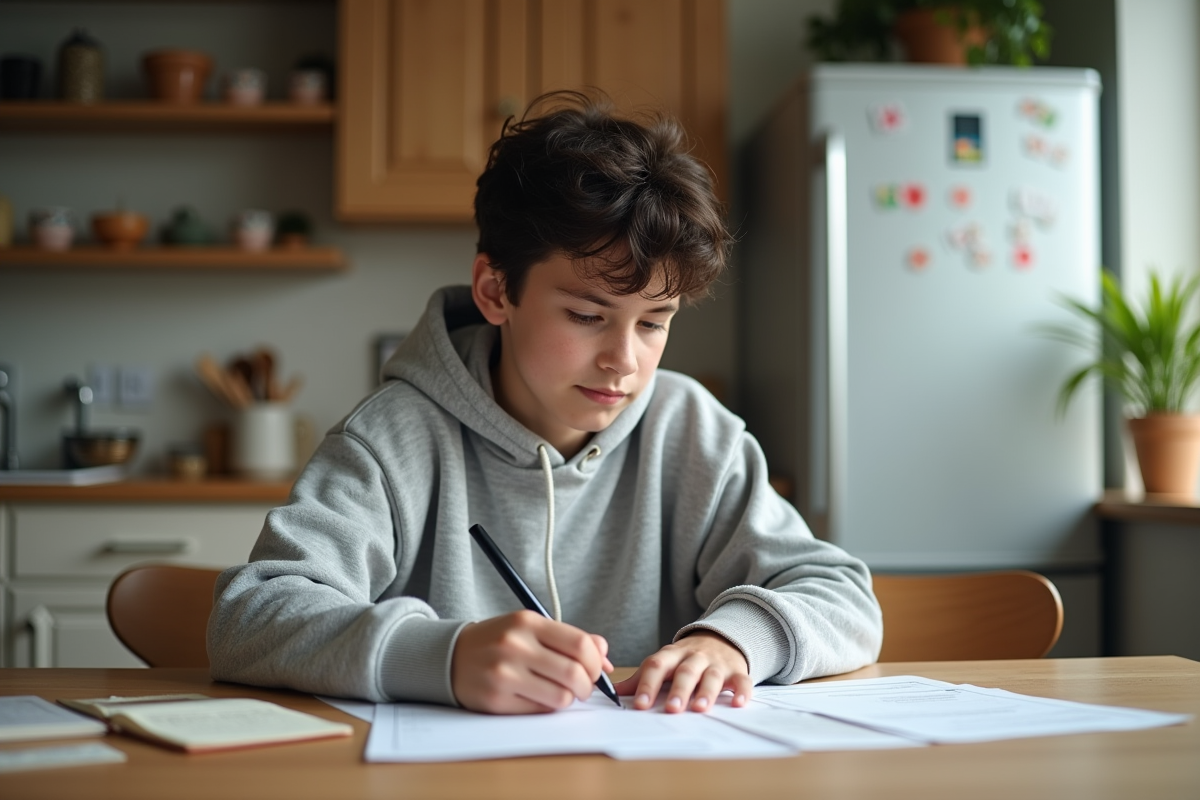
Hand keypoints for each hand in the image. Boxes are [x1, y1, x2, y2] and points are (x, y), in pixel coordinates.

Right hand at [450, 610, 613, 713]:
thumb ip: (569, 638)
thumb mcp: (531, 628)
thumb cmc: (499, 641)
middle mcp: (515, 646)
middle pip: (574, 673)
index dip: (597, 662)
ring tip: (561, 692)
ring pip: (560, 697)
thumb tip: (605, 658)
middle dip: (587, 686)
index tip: (595, 669)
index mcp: (528, 622)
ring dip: (568, 699)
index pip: (580, 645)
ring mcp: (504, 674)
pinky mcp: (496, 699)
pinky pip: (539, 710)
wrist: (451, 656)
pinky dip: (547, 706)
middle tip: (583, 686)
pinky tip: (538, 696)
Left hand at [614, 631, 752, 712]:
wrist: (721, 639)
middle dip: (678, 690)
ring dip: (706, 692)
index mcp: (672, 655)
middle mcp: (694, 657)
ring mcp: (716, 663)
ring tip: (699, 708)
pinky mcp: (737, 671)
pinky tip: (738, 703)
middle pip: (685, 672)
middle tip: (671, 709)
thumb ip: (641, 677)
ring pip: (711, 676)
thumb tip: (613, 691)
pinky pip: (742, 680)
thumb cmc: (686, 658)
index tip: (640, 704)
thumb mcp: (664, 662)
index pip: (657, 665)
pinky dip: (742, 691)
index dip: (648, 684)